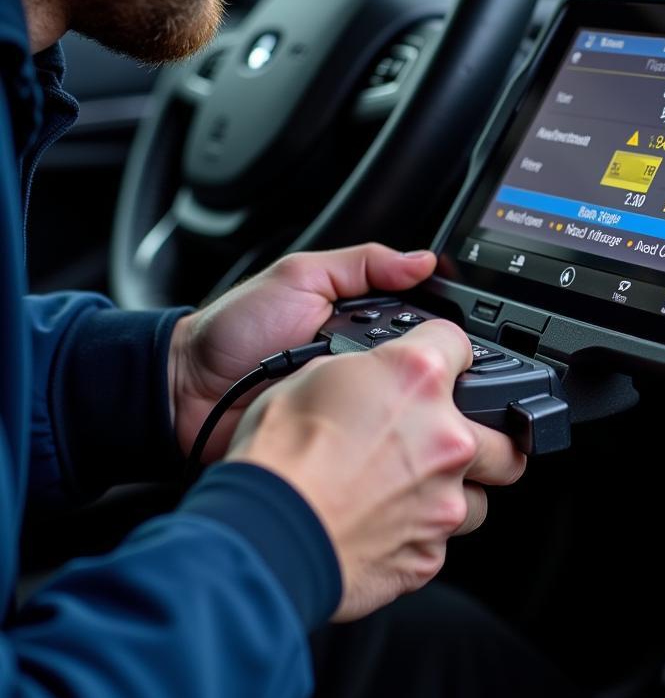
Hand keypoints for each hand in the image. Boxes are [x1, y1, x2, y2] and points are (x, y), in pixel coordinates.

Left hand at [168, 244, 436, 461]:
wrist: (185, 390)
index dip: (436, 327)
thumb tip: (422, 260)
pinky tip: (360, 420)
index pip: (420, 323)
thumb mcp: (299, 275)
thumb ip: (362, 263)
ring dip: (390, 397)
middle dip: (413, 365)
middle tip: (399, 360)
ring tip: (367, 385)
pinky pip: (366, 435)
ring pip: (397, 403)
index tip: (447, 332)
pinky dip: (366, 429)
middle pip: (415, 366)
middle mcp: (362, 361)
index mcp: (363, 319)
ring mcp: (351, 403)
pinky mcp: (335, 437)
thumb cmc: (234, 329)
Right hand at [228, 319, 526, 619]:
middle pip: (506, 433)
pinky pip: (440, 540)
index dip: (445, 352)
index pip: (460, 343)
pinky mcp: (428, 555)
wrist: (261, 535)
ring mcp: (444, 500)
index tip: (442, 364)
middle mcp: (445, 436)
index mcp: (417, 378)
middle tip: (449, 438)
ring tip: (412, 488)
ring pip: (481, 494)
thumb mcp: (312, 374)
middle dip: (485, 433)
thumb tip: (372, 375)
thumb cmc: (278, 456)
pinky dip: (419, 533)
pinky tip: (384, 524)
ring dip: (455, 489)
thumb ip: (366, 371)